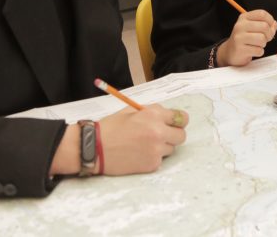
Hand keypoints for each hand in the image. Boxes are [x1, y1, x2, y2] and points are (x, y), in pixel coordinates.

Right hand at [49, 104, 187, 176]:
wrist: (94, 148)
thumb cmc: (111, 127)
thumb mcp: (132, 111)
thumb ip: (152, 112)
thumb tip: (168, 116)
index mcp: (154, 115)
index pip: (182, 117)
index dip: (178, 121)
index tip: (174, 124)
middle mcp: (158, 132)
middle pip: (181, 135)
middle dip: (173, 135)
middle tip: (161, 136)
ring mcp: (156, 150)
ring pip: (170, 149)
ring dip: (162, 147)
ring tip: (143, 145)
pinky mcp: (152, 164)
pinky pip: (160, 160)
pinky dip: (152, 158)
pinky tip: (138, 155)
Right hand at [216, 9, 276, 66]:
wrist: (230, 52)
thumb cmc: (245, 38)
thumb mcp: (253, 27)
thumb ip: (266, 24)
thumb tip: (275, 24)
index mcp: (244, 17)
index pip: (262, 14)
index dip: (270, 20)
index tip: (270, 27)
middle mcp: (240, 25)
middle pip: (264, 26)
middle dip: (269, 34)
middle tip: (265, 39)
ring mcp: (239, 37)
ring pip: (262, 39)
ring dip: (264, 44)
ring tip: (258, 45)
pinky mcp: (240, 49)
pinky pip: (259, 50)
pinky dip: (259, 52)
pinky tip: (253, 51)